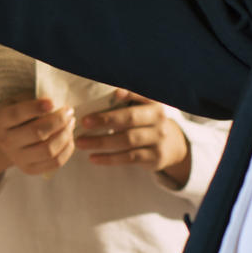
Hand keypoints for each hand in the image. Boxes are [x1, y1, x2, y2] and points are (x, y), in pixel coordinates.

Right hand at [0, 96, 74, 184]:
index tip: (52, 102)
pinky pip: (55, 162)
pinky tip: (69, 138)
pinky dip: (67, 149)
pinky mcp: (30, 169)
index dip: (35, 108)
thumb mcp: (19, 102)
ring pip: (48, 150)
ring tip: (70, 124)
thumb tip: (56, 104)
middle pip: (36, 133)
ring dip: (65, 135)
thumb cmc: (19, 116)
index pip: (17, 114)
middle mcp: (6, 141)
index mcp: (1, 121)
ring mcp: (17, 158)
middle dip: (58, 121)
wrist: (8, 139)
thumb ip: (33, 99)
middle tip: (68, 112)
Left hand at [74, 89, 191, 186]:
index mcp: (153, 103)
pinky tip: (93, 157)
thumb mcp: (139, 109)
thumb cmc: (143, 123)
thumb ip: (121, 104)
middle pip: (130, 119)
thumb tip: (88, 103)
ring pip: (127, 140)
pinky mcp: (155, 156)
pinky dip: (109, 158)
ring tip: (81, 143)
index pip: (141, 95)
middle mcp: (159, 119)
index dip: (129, 94)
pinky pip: (129, 157)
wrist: (170, 146)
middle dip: (105, 120)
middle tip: (84, 122)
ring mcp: (158, 139)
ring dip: (101, 142)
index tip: (115, 94)